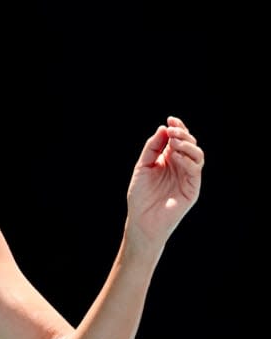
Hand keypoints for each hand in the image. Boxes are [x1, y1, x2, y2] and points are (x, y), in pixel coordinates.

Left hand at [126, 116, 204, 242]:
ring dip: (187, 145)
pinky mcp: (192, 189)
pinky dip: (187, 160)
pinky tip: (175, 156)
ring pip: (197, 155)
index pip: (178, 140)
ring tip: (174, 142)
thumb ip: (152, 148)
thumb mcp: (142, 166)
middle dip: (182, 134)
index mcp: (168, 159)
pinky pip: (195, 171)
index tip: (170, 119)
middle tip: (172, 130)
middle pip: (189, 144)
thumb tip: (163, 128)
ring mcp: (188, 177)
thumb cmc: (140, 195)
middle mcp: (180, 166)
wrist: (142, 219)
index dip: (177, 127)